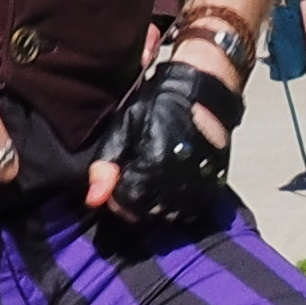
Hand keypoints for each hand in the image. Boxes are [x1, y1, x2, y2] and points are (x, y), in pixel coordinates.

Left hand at [83, 56, 241, 238]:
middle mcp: (176, 184)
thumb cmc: (158, 104)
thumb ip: (106, 167)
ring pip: (170, 214)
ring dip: (157, 204)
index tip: (117, 182)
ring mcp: (197, 186)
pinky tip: (173, 184)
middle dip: (136, 202)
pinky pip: (192, 208)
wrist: (200, 90)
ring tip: (154, 181)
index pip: (125, 205)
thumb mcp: (123, 128)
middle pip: (147, 213)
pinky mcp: (212, 185)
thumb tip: (93, 199)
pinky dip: (180, 202)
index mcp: (151, 170)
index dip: (116, 197)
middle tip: (135, 179)